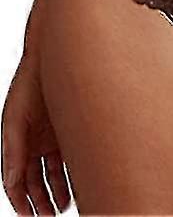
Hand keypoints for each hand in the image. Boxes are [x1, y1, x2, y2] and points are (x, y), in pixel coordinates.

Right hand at [2, 51, 70, 214]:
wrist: (58, 55)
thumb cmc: (31, 82)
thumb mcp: (16, 118)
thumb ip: (13, 151)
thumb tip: (12, 182)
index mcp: (20, 142)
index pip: (17, 181)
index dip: (22, 201)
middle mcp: (37, 143)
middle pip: (37, 183)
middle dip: (41, 203)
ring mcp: (55, 138)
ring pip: (54, 175)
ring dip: (57, 193)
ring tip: (63, 206)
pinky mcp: (73, 130)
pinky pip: (71, 160)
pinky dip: (72, 175)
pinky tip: (77, 187)